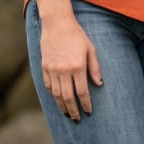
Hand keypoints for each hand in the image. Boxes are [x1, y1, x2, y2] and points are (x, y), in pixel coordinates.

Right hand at [35, 0, 101, 121]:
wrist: (57, 24)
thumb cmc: (77, 35)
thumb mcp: (90, 49)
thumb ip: (95, 68)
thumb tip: (99, 84)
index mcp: (78, 66)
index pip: (82, 92)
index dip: (86, 104)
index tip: (89, 112)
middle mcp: (64, 70)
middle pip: (68, 97)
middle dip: (74, 110)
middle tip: (77, 119)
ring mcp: (52, 70)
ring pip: (57, 94)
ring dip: (62, 106)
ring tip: (67, 113)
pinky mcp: (44, 67)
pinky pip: (48, 86)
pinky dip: (53, 95)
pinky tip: (58, 99)